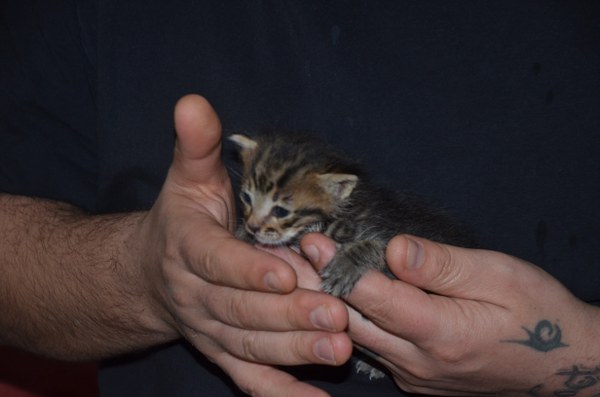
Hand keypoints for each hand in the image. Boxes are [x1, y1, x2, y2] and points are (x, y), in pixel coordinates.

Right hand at [132, 95, 351, 396]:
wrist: (151, 273)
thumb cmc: (182, 220)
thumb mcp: (188, 177)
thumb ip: (197, 144)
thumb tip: (192, 100)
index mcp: (189, 249)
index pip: (216, 262)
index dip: (247, 271)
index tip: (285, 274)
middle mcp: (197, 296)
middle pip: (241, 311)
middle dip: (289, 315)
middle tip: (337, 312)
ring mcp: (211, 330)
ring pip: (250, 346)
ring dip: (294, 351)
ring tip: (339, 347)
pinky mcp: (224, 353)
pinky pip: (250, 379)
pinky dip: (281, 393)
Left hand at [301, 234, 599, 395]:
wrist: (562, 364)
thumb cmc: (536, 311)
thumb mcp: (498, 275)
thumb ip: (442, 265)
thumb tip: (394, 248)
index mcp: (442, 333)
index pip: (375, 298)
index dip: (339, 268)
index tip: (312, 241)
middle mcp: (420, 362)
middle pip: (353, 321)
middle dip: (317, 287)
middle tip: (286, 256)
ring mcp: (416, 377)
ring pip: (357, 338)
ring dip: (326, 305)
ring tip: (298, 274)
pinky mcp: (416, 380)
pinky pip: (374, 350)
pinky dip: (350, 322)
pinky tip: (334, 300)